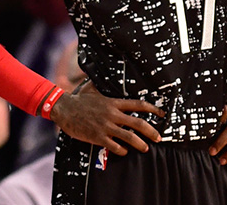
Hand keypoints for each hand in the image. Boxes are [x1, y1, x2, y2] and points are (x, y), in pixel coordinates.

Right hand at [49, 80, 164, 155]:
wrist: (63, 109)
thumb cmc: (78, 99)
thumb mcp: (92, 88)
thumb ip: (103, 86)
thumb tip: (106, 75)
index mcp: (113, 102)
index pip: (137, 104)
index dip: (152, 109)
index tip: (162, 113)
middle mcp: (112, 114)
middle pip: (138, 124)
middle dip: (151, 131)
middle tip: (159, 137)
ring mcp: (105, 126)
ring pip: (129, 137)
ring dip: (140, 144)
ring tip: (145, 148)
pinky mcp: (98, 137)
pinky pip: (115, 147)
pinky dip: (122, 150)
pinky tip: (124, 151)